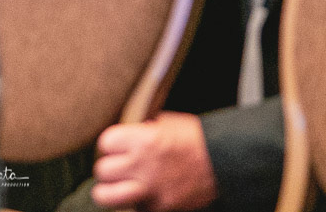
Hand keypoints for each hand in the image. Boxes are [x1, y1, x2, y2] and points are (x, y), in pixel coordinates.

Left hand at [91, 112, 217, 210]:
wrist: (223, 162)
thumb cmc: (196, 139)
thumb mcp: (166, 122)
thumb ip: (142, 129)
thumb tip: (125, 133)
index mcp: (143, 140)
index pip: (105, 143)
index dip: (110, 144)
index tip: (116, 146)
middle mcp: (142, 166)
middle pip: (102, 171)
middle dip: (108, 168)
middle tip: (116, 166)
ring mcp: (149, 190)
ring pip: (106, 197)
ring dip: (110, 191)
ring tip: (117, 186)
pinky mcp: (159, 208)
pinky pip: (135, 208)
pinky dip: (137, 202)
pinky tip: (144, 193)